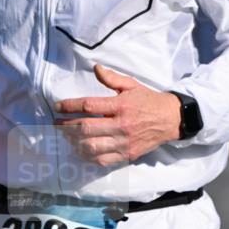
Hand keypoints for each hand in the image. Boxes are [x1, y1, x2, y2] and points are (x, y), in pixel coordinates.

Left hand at [54, 64, 181, 165]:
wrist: (171, 119)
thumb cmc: (148, 100)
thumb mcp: (131, 85)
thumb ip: (112, 78)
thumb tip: (95, 68)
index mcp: (121, 105)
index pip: (89, 106)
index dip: (69, 106)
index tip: (57, 107)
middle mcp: (121, 124)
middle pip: (86, 127)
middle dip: (66, 125)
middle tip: (57, 123)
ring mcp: (124, 142)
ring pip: (91, 146)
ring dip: (74, 142)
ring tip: (67, 136)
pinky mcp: (127, 154)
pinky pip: (102, 159)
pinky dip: (87, 156)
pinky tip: (80, 150)